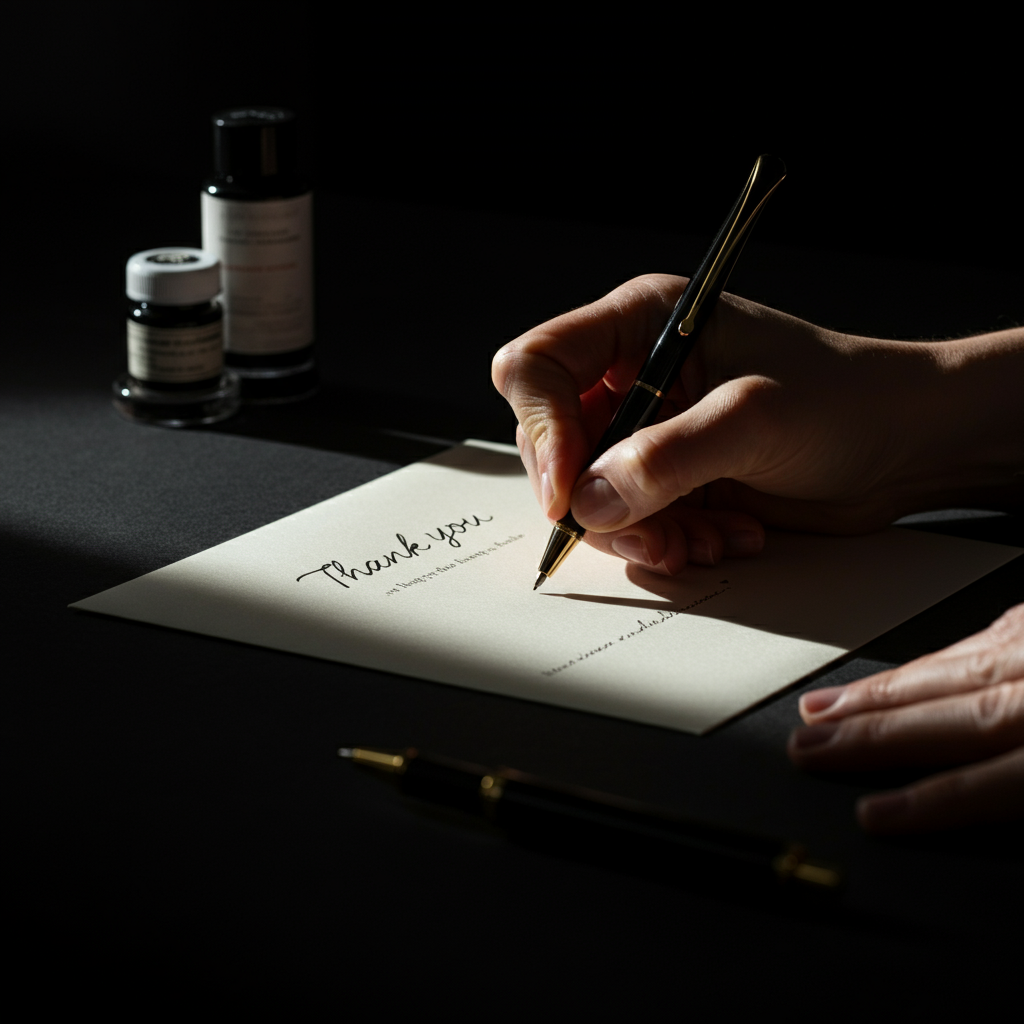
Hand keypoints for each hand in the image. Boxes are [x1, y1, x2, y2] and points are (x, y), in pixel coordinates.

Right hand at [492, 274, 1022, 573]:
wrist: (904, 445)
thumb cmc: (847, 399)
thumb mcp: (754, 419)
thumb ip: (666, 458)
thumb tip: (586, 500)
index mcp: (641, 324)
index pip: (540, 366)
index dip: (543, 428)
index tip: (569, 490)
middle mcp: (633, 374)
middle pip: (553, 441)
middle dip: (596, 498)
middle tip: (650, 530)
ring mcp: (648, 429)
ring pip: (587, 493)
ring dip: (638, 531)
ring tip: (702, 538)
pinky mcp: (667, 476)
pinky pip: (629, 521)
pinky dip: (667, 541)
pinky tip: (722, 534)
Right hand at [789, 604, 1023, 831]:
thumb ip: (1023, 791)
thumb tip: (980, 813)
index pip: (991, 784)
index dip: (928, 803)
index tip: (872, 815)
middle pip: (951, 718)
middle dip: (869, 735)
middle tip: (808, 747)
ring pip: (948, 669)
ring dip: (876, 692)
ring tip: (822, 706)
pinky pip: (975, 636)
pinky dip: (927, 659)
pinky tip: (898, 669)